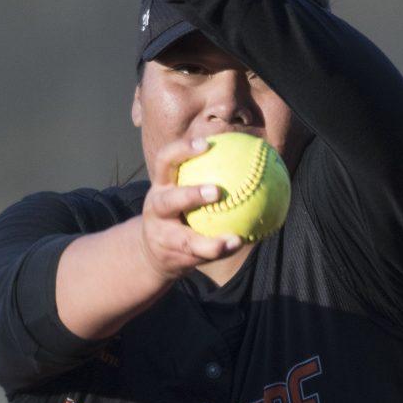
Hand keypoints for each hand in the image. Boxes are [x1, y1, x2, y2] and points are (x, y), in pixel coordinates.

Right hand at [136, 136, 242, 280]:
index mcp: (161, 186)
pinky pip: (201, 256)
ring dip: (209, 243)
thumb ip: (207, 172)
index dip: (182, 151)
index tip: (206, 144)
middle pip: (167, 201)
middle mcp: (157, 211)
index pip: (165, 162)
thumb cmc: (177, 211)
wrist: (151, 251)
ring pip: (185, 241)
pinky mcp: (173, 258)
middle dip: (190, 196)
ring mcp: (163, 237)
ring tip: (235, 239)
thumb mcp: (181, 190)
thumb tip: (252, 152)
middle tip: (217, 191)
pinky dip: (222, 251)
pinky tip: (240, 243)